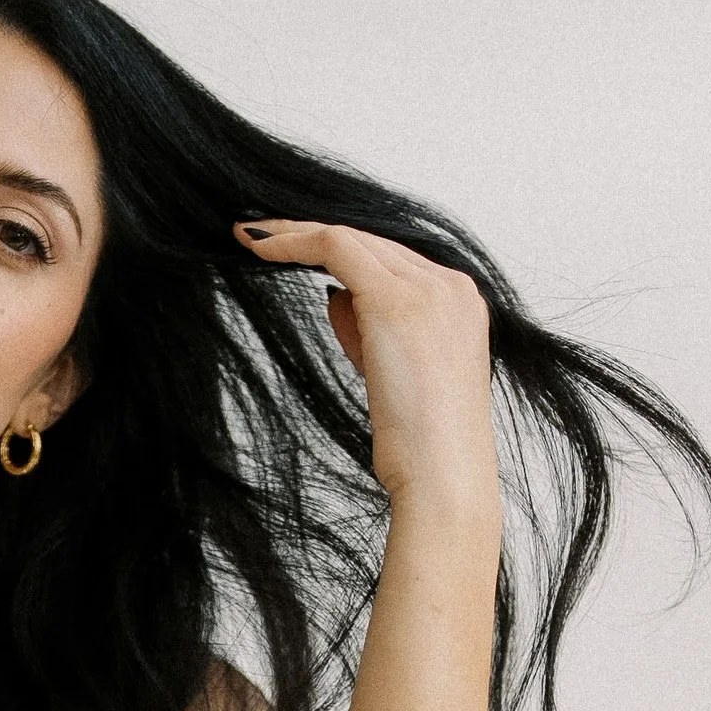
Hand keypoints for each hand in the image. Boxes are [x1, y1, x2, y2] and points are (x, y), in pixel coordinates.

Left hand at [236, 218, 498, 516]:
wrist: (442, 476)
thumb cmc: (420, 445)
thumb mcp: (390, 375)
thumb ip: (368, 330)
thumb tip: (335, 296)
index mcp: (458, 303)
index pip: (390, 260)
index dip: (339, 250)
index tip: (295, 250)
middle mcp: (451, 286)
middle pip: (372, 241)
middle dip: (311, 234)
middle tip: (260, 234)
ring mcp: (429, 288)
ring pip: (352, 237)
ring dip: (296, 234)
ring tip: (252, 237)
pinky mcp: (397, 299)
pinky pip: (336, 247)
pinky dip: (294, 241)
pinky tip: (259, 245)